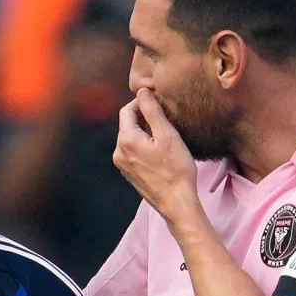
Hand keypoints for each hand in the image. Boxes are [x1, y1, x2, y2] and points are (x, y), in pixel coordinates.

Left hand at [113, 89, 200, 220]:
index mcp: (126, 140)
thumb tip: (142, 91)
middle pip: (127, 124)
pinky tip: (159, 152)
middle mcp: (118, 152)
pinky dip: (143, 145)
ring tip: (163, 136)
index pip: (126, 110)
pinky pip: (132, 152)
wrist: (176, 203)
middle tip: (164, 119)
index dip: (141, 102)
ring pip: (130, 138)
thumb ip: (152, 110)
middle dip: (143, 117)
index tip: (158, 103)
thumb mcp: (167, 134)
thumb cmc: (176, 169)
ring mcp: (122, 165)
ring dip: (144, 132)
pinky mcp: (129, 174)